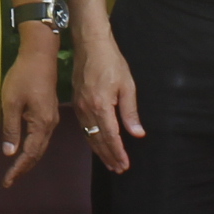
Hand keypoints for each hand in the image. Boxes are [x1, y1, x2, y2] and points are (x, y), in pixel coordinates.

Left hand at [0, 37, 60, 187]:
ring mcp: (51, 118)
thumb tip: (10, 153)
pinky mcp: (49, 111)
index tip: (7, 181)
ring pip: (41, 146)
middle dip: (24, 168)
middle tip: (10, 180)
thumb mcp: (11, 102)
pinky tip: (25, 149)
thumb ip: (11, 129)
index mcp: (41, 124)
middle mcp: (50, 124)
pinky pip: (41, 136)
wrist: (40, 55)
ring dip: (28, 159)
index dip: (18, 169)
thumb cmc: (23, 76)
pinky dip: (33, 147)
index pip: (29, 154)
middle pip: (38, 153)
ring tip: (16, 169)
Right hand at [72, 23, 143, 175]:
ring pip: (89, 136)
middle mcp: (87, 110)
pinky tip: (96, 144)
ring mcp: (79, 107)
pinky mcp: (76, 102)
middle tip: (118, 169)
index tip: (125, 165)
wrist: (90, 44)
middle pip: (98, 140)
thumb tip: (137, 133)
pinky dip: (91, 139)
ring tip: (109, 163)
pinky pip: (83, 127)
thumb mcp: (127, 86)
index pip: (111, 137)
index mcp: (101, 106)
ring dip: (100, 151)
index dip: (118, 153)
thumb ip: (130, 112)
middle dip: (109, 156)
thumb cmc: (111, 62)